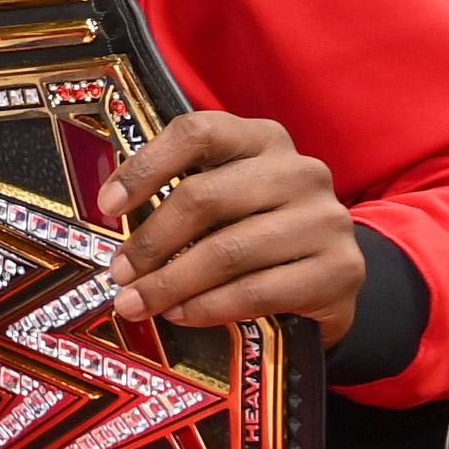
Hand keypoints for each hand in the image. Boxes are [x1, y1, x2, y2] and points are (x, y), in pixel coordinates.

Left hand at [97, 110, 366, 346]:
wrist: (330, 277)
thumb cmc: (256, 231)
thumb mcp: (224, 202)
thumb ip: (181, 197)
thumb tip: (110, 221)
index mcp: (263, 139)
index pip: (197, 133)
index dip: (145, 167)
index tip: (107, 206)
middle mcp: (300, 171)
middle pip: (205, 197)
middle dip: (151, 242)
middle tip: (118, 274)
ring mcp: (326, 219)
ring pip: (228, 251)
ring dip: (171, 283)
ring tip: (136, 303)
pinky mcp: (342, 270)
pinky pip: (259, 291)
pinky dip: (210, 307)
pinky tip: (181, 315)